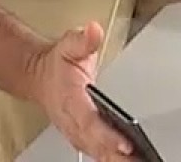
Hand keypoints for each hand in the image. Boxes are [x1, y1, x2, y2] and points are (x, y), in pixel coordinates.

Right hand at [32, 24, 132, 160]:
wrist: (38, 77)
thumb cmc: (56, 65)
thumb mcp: (69, 45)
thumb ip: (83, 40)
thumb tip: (93, 31)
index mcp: (71, 101)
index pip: (90, 122)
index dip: (108, 135)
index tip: (126, 143)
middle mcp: (73, 122)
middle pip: (97, 145)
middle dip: (117, 155)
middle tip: (141, 158)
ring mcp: (77, 133)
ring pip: (98, 153)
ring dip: (117, 160)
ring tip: (141, 161)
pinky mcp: (82, 138)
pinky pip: (98, 154)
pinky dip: (113, 159)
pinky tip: (130, 161)